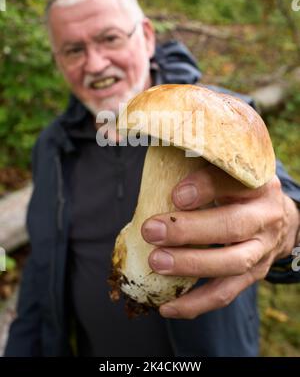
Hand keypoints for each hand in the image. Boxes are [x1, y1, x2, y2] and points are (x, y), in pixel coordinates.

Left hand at [141, 165, 299, 318]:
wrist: (279, 217)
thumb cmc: (240, 189)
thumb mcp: (231, 170)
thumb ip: (204, 166)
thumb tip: (158, 157)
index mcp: (258, 183)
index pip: (234, 182)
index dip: (205, 188)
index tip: (176, 194)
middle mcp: (265, 216)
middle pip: (232, 226)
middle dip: (189, 231)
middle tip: (152, 231)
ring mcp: (262, 249)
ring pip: (231, 263)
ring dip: (191, 265)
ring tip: (156, 263)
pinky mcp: (253, 275)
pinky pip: (225, 293)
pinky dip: (195, 304)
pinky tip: (166, 306)